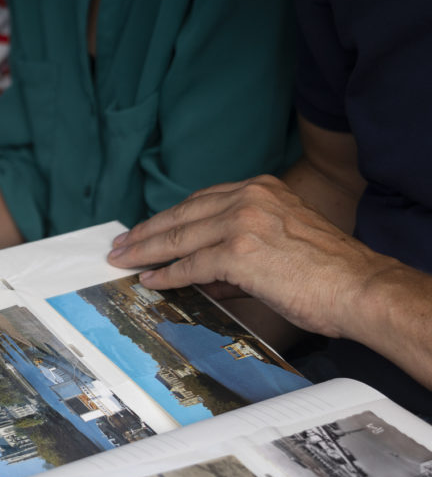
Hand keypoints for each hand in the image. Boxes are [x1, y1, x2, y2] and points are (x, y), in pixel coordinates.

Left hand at [106, 175, 391, 338]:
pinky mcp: (239, 252)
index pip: (200, 201)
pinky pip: (191, 265)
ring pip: (179, 237)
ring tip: (123, 261)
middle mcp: (249, 198)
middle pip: (182, 214)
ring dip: (145, 252)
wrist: (358, 287)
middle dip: (146, 232)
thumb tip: (200, 276)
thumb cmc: (326, 272)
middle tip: (120, 245)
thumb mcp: (278, 244)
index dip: (168, 217)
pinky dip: (167, 274)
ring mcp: (243, 223)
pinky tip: (150, 280)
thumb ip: (235, 253)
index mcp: (260, 189)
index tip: (144, 229)